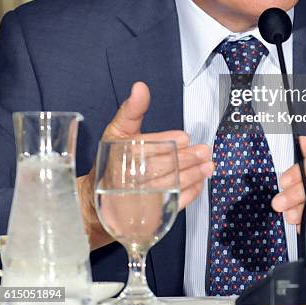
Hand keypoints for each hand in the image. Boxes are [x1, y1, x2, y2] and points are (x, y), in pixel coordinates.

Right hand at [77, 82, 213, 249]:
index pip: (144, 149)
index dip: (166, 142)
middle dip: (186, 159)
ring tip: (208, 166)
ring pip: (168, 187)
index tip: (184, 138)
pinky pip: (171, 206)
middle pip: (160, 168)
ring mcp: (136, 201)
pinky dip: (188, 195)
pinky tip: (200, 183)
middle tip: (204, 151)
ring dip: (192, 176)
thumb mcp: (118, 132)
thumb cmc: (112, 161)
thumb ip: (132, 110)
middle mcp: (125, 180)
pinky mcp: (147, 217)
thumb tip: (140, 86)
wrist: (96, 203)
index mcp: (117, 156)